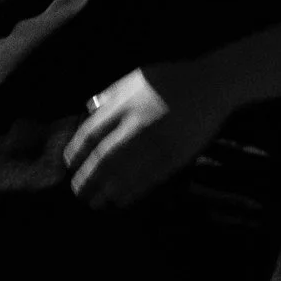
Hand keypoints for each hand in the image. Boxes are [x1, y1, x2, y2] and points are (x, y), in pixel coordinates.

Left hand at [63, 64, 232, 210]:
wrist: (211, 85)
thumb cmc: (171, 79)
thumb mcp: (136, 77)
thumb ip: (111, 94)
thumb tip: (88, 111)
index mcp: (125, 104)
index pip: (91, 133)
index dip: (77, 152)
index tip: (70, 165)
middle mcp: (137, 124)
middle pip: (104, 159)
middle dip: (88, 179)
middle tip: (78, 192)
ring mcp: (157, 142)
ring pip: (125, 174)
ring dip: (107, 191)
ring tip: (96, 202)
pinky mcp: (175, 156)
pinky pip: (149, 179)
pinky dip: (133, 192)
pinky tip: (122, 200)